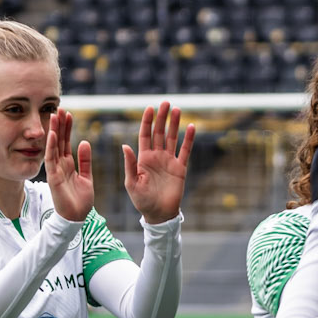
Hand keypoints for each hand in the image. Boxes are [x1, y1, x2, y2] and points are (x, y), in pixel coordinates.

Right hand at [44, 107, 93, 222]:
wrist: (77, 218)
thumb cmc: (81, 200)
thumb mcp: (87, 177)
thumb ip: (85, 161)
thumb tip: (84, 142)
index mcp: (68, 165)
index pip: (66, 142)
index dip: (67, 128)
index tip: (68, 114)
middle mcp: (60, 166)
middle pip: (59, 141)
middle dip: (59, 125)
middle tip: (59, 109)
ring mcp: (55, 171)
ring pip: (53, 147)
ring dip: (53, 132)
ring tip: (54, 116)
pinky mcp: (53, 178)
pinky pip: (51, 160)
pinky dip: (51, 147)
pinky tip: (52, 135)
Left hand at [123, 101, 194, 223]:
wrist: (159, 214)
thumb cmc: (142, 201)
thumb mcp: (132, 183)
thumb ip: (130, 164)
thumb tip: (125, 146)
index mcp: (143, 158)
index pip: (145, 135)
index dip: (147, 121)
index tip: (149, 108)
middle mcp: (156, 156)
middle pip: (159, 132)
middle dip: (162, 118)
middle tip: (165, 103)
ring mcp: (169, 161)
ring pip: (172, 138)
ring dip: (175, 124)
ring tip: (177, 110)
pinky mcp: (180, 168)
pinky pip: (185, 151)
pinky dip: (189, 139)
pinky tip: (192, 127)